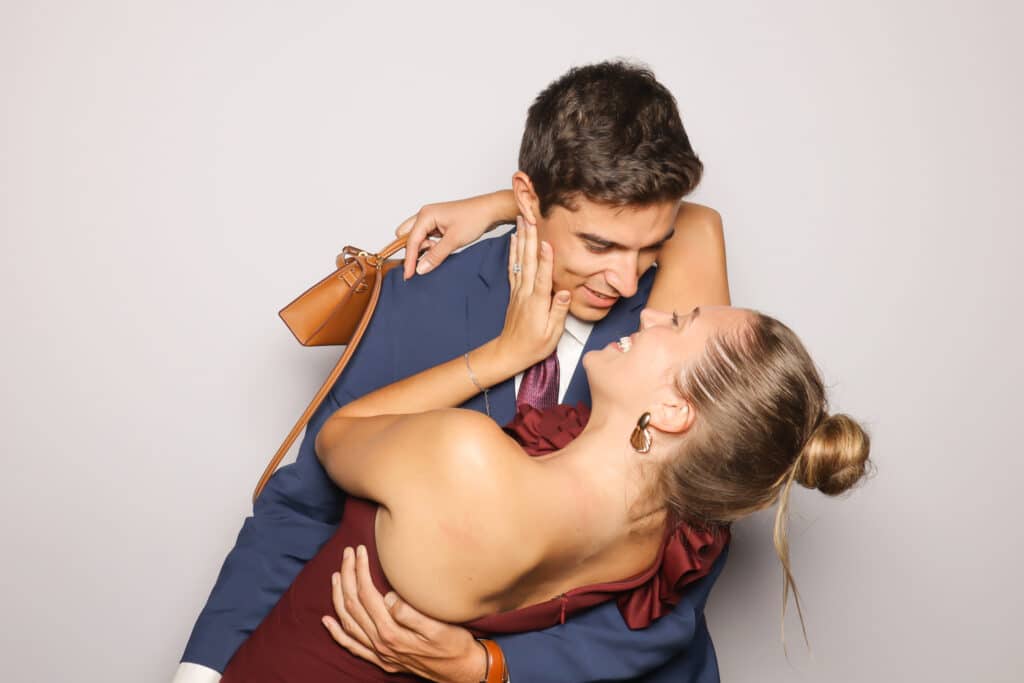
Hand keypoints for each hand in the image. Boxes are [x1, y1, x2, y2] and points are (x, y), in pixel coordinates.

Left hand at [322, 545, 486, 682]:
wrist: (461, 672)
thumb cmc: (454, 645)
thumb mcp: (438, 627)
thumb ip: (410, 613)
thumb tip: (388, 596)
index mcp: (391, 632)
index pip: (366, 594)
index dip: (360, 570)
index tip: (361, 550)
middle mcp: (380, 643)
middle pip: (353, 604)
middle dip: (347, 575)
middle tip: (348, 553)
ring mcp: (379, 653)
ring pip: (348, 622)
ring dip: (339, 597)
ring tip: (336, 575)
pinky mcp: (381, 659)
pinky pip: (351, 645)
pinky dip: (337, 632)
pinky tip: (328, 621)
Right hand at [396, 192, 512, 280]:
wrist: (490, 210)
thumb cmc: (474, 218)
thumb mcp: (454, 240)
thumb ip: (435, 256)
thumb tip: (420, 269)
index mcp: (426, 215)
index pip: (410, 241)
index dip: (409, 260)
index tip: (409, 275)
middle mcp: (425, 215)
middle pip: (406, 236)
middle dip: (413, 250)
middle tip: (427, 258)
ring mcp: (431, 219)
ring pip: (417, 238)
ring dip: (424, 248)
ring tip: (441, 251)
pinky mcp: (438, 224)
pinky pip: (426, 238)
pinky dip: (430, 246)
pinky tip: (442, 249)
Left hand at [497, 216, 570, 366]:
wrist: (509, 352)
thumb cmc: (533, 346)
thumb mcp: (551, 334)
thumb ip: (558, 312)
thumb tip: (565, 293)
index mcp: (537, 303)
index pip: (542, 277)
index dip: (546, 260)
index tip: (547, 242)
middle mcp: (526, 293)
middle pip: (529, 262)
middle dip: (530, 239)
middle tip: (531, 219)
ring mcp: (518, 291)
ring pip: (520, 261)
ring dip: (521, 239)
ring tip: (522, 220)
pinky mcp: (515, 291)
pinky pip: (513, 267)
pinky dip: (513, 251)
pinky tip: (514, 239)